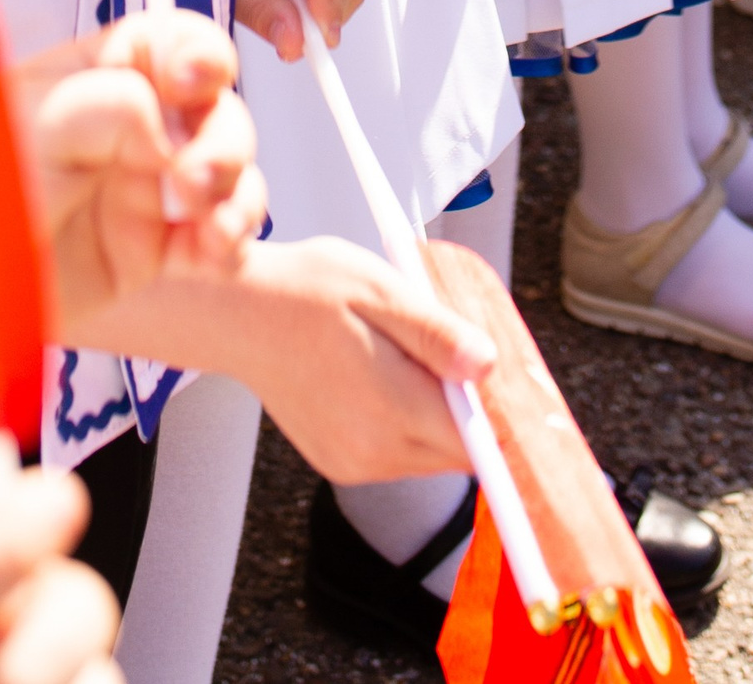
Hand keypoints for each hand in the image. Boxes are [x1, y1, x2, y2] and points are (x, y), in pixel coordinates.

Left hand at [14, 14, 262, 331]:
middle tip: (194, 180)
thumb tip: (173, 125)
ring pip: (229, 168)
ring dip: (237, 190)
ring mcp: (147, 185)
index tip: (196, 81)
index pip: (170, 42)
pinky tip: (213, 250)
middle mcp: (131, 125)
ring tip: (212, 226)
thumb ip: (112, 106)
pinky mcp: (156, 248)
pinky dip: (231, 240)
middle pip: (214, 108)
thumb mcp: (36, 127)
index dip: (199, 54)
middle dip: (223, 138)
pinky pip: (220, 234)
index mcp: (97, 75)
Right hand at [86, 234, 493, 485]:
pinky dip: (403, 420)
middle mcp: (373, 453)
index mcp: (390, 410)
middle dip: (467, 405)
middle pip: (458, 450)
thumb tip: (488, 366)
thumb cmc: (303, 289)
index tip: (519, 391)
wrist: (233, 312)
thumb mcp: (379, 288)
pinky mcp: (337, 462)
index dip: (504, 416)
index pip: (478, 442)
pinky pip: (396, 453)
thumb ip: (437, 333)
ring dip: (434, 411)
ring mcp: (352, 463)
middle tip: (452, 344)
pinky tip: (378, 372)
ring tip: (403, 350)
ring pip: (429, 453)